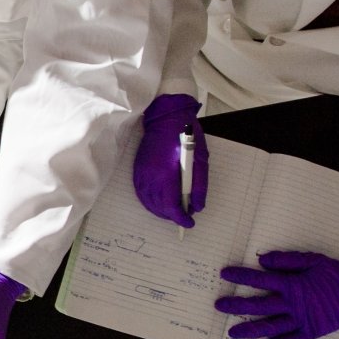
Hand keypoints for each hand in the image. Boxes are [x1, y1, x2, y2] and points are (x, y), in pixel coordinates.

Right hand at [134, 94, 206, 226]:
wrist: (164, 116)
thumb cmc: (186, 134)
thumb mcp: (201, 159)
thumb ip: (199, 185)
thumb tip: (197, 206)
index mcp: (167, 173)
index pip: (171, 205)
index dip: (181, 218)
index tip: (189, 222)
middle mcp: (151, 176)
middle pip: (159, 207)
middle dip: (172, 216)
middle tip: (184, 216)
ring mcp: (142, 173)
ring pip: (148, 202)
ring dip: (160, 211)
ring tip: (172, 212)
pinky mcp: (138, 169)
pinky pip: (141, 193)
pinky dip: (150, 202)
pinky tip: (158, 203)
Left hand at [217, 250, 338, 338]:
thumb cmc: (335, 275)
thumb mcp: (312, 260)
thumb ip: (287, 261)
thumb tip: (262, 261)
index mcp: (292, 285)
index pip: (260, 280)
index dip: (241, 277)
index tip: (225, 274)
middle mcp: (292, 305)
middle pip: (259, 306)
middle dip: (237, 305)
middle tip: (219, 306)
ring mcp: (300, 321)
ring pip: (270, 326)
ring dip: (249, 329)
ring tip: (232, 333)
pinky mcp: (309, 333)